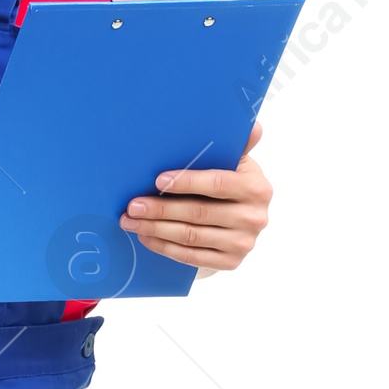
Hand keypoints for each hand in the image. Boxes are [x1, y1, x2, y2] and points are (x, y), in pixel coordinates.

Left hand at [119, 120, 271, 272]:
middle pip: (199, 213)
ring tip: (131, 221)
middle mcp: (254, 218)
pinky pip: (190, 256)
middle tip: (132, 206)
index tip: (157, 180)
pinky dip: (164, 247)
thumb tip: (253, 125)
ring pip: (190, 236)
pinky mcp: (231, 263)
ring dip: (155, 229)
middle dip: (161, 209)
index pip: (217, 184)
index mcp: (257, 188)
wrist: (242, 221)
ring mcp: (243, 243)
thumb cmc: (231, 184)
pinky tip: (146, 236)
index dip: (187, 182)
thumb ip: (240, 144)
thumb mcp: (237, 162)